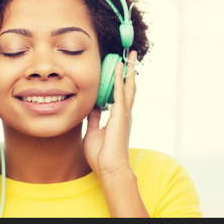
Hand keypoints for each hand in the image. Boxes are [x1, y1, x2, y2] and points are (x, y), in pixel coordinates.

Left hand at [83, 50, 137, 176]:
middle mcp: (123, 112)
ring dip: (128, 70)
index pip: (119, 94)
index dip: (119, 80)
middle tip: (131, 56)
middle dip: (129, 71)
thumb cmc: (101, 154)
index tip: (117, 68)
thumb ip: (94, 118)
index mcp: (117, 117)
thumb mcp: (94, 131)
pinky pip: (119, 92)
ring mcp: (124, 112)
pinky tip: (120, 66)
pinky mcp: (121, 114)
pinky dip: (119, 78)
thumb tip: (93, 107)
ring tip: (131, 56)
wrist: (109, 167)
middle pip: (128, 86)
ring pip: (128, 85)